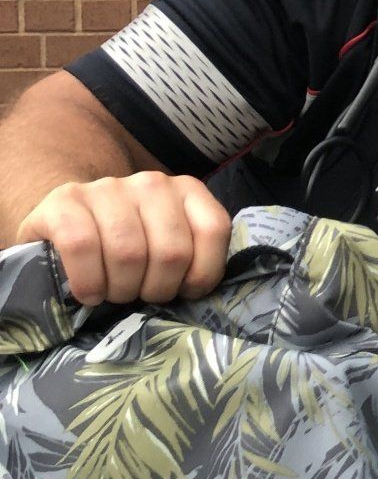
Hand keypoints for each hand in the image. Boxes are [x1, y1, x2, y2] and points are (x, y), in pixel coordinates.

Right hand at [17, 172, 230, 305]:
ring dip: (123, 290)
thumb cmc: (129, 244)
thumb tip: (198, 292)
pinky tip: (90, 294)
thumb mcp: (170, 244)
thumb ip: (192, 256)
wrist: (68, 220)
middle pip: (171, 252)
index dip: (202, 273)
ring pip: (128, 253)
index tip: (184, 291)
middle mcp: (151, 183)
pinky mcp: (64, 200)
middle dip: (158, 289)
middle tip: (142, 296)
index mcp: (187, 190)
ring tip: (115, 293)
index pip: (213, 230)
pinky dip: (88, 282)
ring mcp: (106, 188)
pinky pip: (82, 247)